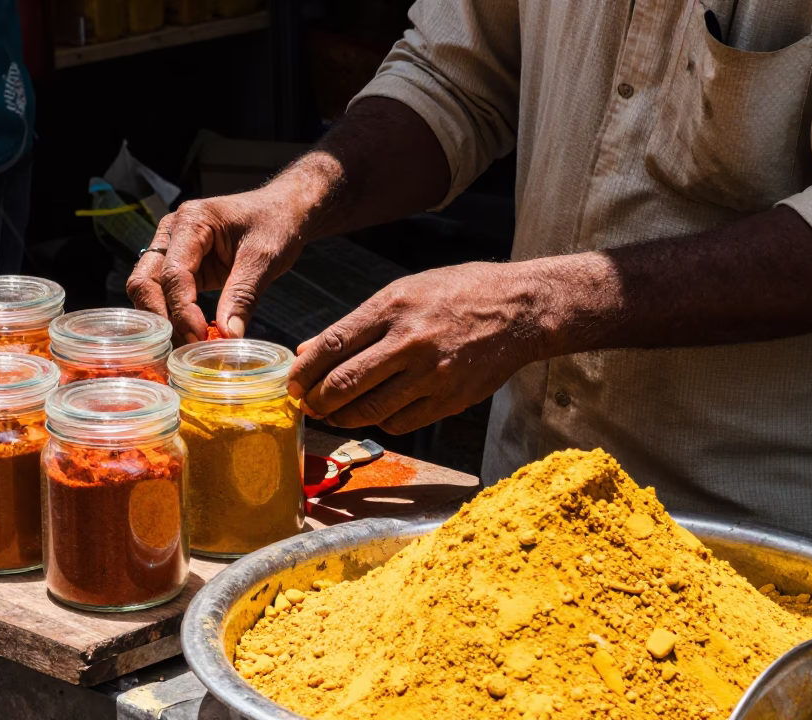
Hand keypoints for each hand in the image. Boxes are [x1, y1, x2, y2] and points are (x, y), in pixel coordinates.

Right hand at [126, 187, 309, 343]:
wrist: (285, 210)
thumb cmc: (276, 223)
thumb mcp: (265, 258)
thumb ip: (243, 296)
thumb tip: (227, 337)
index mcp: (191, 221)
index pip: (173, 273)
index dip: (182, 310)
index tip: (199, 338)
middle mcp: (172, 233)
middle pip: (146, 282)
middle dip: (162, 318)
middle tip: (184, 349)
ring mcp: (173, 250)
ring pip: (149, 291)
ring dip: (163, 321)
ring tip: (186, 349)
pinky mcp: (183, 268)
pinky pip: (167, 296)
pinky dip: (174, 318)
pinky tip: (190, 338)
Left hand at [288, 262, 546, 434]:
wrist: (520, 309)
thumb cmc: (456, 294)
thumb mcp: (403, 293)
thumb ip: (355, 325)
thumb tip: (308, 351)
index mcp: (393, 307)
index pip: (333, 345)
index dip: (304, 371)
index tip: (291, 384)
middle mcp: (411, 341)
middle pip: (346, 383)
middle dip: (317, 400)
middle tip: (306, 405)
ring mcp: (433, 374)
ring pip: (370, 410)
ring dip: (342, 417)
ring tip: (332, 413)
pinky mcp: (451, 399)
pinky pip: (400, 422)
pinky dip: (379, 422)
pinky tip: (374, 413)